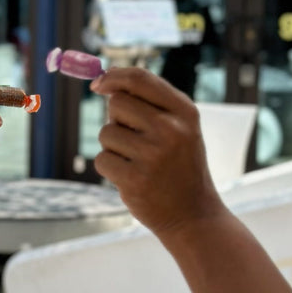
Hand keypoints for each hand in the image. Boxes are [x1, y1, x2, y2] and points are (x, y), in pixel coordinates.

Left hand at [90, 67, 222, 235]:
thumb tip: (104, 80)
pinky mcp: (134, 179)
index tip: (98, 85)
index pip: (140, 79)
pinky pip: (102, 160)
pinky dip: (110, 169)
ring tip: (138, 162)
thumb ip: (149, 101)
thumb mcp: (179, 128)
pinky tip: (132, 178)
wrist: (193, 215)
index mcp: (184, 112)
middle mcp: (171, 130)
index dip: (113, 77)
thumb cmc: (180, 165)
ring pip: (106, 133)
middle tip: (135, 140)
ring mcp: (153, 155)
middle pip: (117, 104)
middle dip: (117, 120)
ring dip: (114, 148)